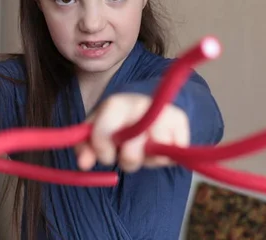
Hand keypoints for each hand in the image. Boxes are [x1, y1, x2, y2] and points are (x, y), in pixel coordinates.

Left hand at [75, 93, 189, 172]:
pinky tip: (157, 149)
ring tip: (143, 150)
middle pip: (134, 142)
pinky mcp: (181, 119)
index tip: (106, 156)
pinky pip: (175, 151)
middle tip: (127, 154)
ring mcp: (163, 109)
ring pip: (157, 148)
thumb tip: (84, 164)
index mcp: (115, 104)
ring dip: (148, 158)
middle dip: (129, 158)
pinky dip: (164, 159)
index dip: (103, 150)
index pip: (105, 131)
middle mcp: (140, 102)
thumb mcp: (96, 132)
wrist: (145, 109)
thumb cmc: (117, 125)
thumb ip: (85, 147)